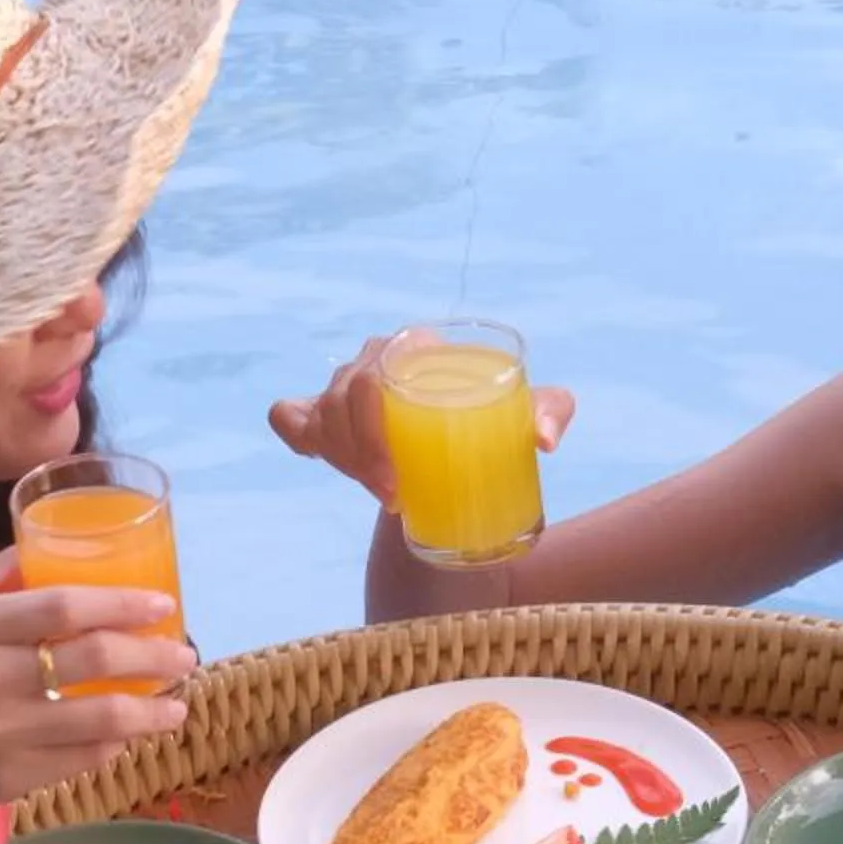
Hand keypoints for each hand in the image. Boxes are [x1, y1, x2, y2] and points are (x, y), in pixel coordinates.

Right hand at [0, 548, 196, 823]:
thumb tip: (54, 541)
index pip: (64, 606)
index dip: (124, 604)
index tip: (164, 605)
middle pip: (94, 658)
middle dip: (154, 655)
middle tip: (184, 655)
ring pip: (102, 718)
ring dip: (152, 712)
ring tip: (178, 705)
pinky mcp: (8, 779)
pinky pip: (82, 759)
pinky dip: (114, 745)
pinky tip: (129, 735)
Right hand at [266, 335, 576, 507]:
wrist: (466, 452)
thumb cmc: (497, 422)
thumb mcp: (531, 416)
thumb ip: (553, 411)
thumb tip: (544, 440)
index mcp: (416, 346)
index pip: (376, 371)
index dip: (373, 430)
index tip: (397, 485)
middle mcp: (375, 358)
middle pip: (344, 397)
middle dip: (358, 454)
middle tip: (392, 497)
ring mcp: (345, 387)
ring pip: (319, 415)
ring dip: (340, 458)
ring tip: (379, 493)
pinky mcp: (324, 417)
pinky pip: (289, 416)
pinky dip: (299, 434)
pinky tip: (316, 454)